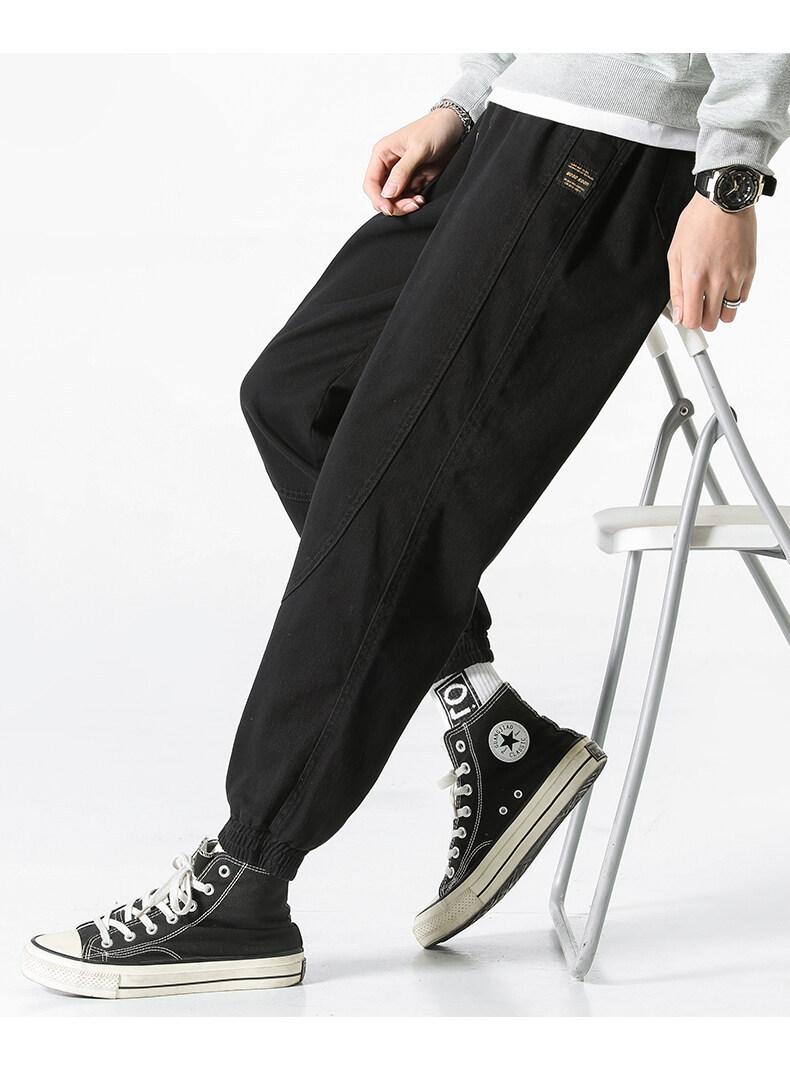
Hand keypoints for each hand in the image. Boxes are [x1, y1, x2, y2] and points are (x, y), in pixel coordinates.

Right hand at [363, 108, 464, 216]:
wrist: (455, 126)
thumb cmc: (435, 129)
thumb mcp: (418, 149)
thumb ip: (402, 171)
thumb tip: (387, 193)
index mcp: (382, 153)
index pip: (371, 183)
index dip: (378, 199)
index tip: (390, 209)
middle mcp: (388, 165)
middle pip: (381, 195)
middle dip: (393, 204)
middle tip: (411, 205)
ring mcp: (401, 174)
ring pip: (393, 200)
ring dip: (404, 205)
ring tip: (418, 201)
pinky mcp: (413, 180)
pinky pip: (406, 198)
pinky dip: (412, 203)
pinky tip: (421, 199)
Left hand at [668, 192, 756, 330]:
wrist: (724, 201)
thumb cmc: (698, 222)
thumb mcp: (675, 255)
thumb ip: (676, 289)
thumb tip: (678, 315)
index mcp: (696, 277)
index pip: (693, 321)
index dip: (688, 321)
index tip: (687, 314)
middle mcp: (718, 280)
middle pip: (712, 322)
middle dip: (704, 318)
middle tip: (700, 306)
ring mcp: (737, 276)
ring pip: (730, 313)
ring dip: (720, 309)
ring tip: (713, 295)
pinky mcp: (750, 270)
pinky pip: (742, 298)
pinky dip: (733, 296)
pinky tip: (725, 283)